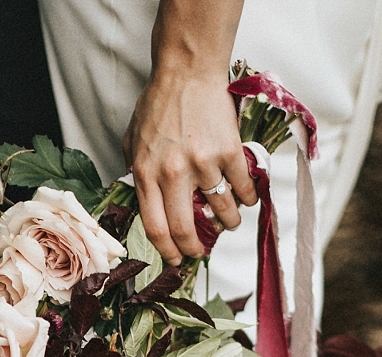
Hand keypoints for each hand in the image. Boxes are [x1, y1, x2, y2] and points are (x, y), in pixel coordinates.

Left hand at [123, 1, 257, 264]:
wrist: (187, 73)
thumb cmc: (159, 104)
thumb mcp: (133, 139)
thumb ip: (137, 171)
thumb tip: (143, 201)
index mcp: (147, 172)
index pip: (155, 226)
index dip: (166, 250)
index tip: (175, 259)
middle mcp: (174, 173)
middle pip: (186, 229)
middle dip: (195, 249)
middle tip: (201, 252)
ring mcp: (203, 164)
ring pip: (222, 212)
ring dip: (229, 224)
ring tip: (230, 223)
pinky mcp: (229, 153)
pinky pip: (244, 189)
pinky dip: (248, 199)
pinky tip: (246, 199)